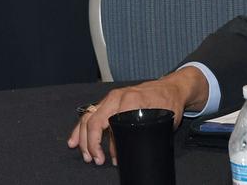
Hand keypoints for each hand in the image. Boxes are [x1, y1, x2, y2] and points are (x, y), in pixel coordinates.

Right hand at [67, 68, 207, 165]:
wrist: (171, 87)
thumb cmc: (168, 103)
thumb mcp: (160, 119)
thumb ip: (142, 132)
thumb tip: (124, 151)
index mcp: (128, 100)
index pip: (105, 123)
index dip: (100, 143)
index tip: (104, 158)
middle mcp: (116, 97)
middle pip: (92, 120)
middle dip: (89, 143)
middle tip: (94, 159)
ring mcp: (112, 98)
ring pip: (88, 115)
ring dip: (82, 136)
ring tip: (85, 155)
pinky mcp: (110, 101)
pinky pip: (92, 112)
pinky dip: (82, 127)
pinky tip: (75, 139)